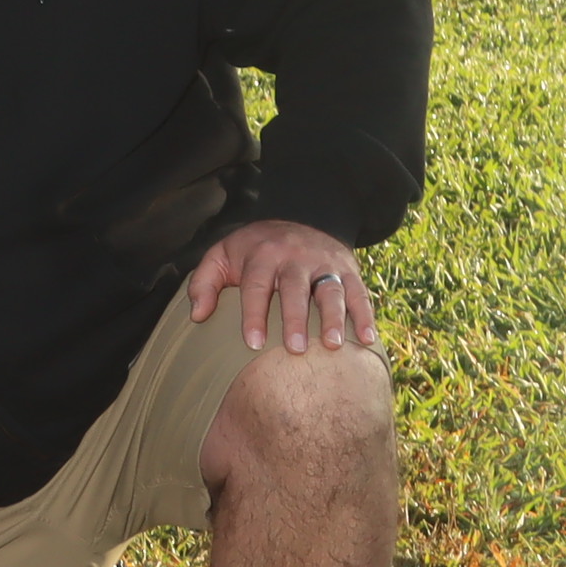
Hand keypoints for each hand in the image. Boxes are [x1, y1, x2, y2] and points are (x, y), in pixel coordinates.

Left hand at [186, 221, 377, 355]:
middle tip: (294, 349)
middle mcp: (296, 257)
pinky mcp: (348, 270)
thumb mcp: (222, 255)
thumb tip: (197, 315)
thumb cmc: (254, 249)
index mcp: (263, 255)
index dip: (254, 314)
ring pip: (331, 290)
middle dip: (295, 318)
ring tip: (333, 345)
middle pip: (295, 288)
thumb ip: (204, 282)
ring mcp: (325, 264)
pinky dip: (365, 315)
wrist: (299, 217)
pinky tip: (368, 339)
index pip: (257, 285)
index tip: (253, 343)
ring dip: (334, 318)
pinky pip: (359, 293)